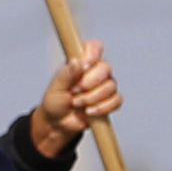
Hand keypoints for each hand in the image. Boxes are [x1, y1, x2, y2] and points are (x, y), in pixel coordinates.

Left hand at [27, 44, 121, 161]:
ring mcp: (104, 86)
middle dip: (90, 82)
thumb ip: (66, 73)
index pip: (95, 47)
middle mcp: (96, 71)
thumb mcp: (55, 87)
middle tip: (74, 90)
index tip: (85, 65)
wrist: (57, 123)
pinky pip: (116, 100)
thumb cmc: (55, 101)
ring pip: (110, 86)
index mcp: (81, 62)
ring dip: (92, 97)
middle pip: (106, 67)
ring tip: (76, 103)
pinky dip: (102, 108)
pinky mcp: (109, 101)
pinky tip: (89, 112)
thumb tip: (77, 61)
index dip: (93, 54)